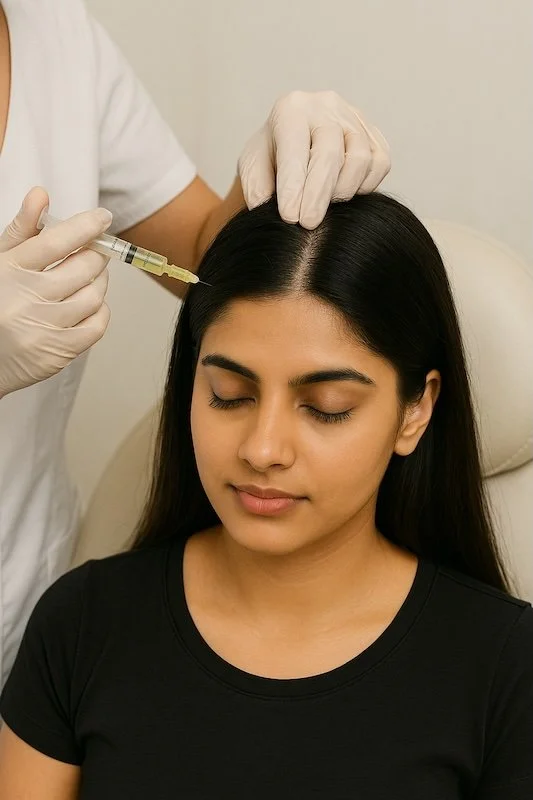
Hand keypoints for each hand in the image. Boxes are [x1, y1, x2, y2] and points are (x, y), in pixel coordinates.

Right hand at [0, 187, 111, 398]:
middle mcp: (26, 298)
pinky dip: (99, 312)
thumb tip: (41, 194)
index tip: (102, 218)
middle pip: (83, 267)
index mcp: (10, 270)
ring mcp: (43, 327)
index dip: (86, 226)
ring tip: (89, 278)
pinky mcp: (57, 352)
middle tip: (94, 253)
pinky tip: (88, 305)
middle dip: (96, 255)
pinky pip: (96, 325)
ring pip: (94, 296)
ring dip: (99, 283)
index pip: (56, 241)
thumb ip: (22, 230)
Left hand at [238, 90, 390, 229]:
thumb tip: (267, 207)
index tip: (290, 217)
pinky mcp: (374, 134)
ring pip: (360, 159)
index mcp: (290, 109)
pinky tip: (343, 195)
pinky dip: (366, 186)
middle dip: (318, 194)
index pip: (294, 150)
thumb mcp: (252, 170)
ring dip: (343, 191)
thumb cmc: (272, 159)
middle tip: (308, 225)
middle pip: (329, 153)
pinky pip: (380, 163)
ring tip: (326, 209)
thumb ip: (256, 187)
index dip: (293, 186)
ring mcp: (354, 117)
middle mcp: (325, 106)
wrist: (295, 144)